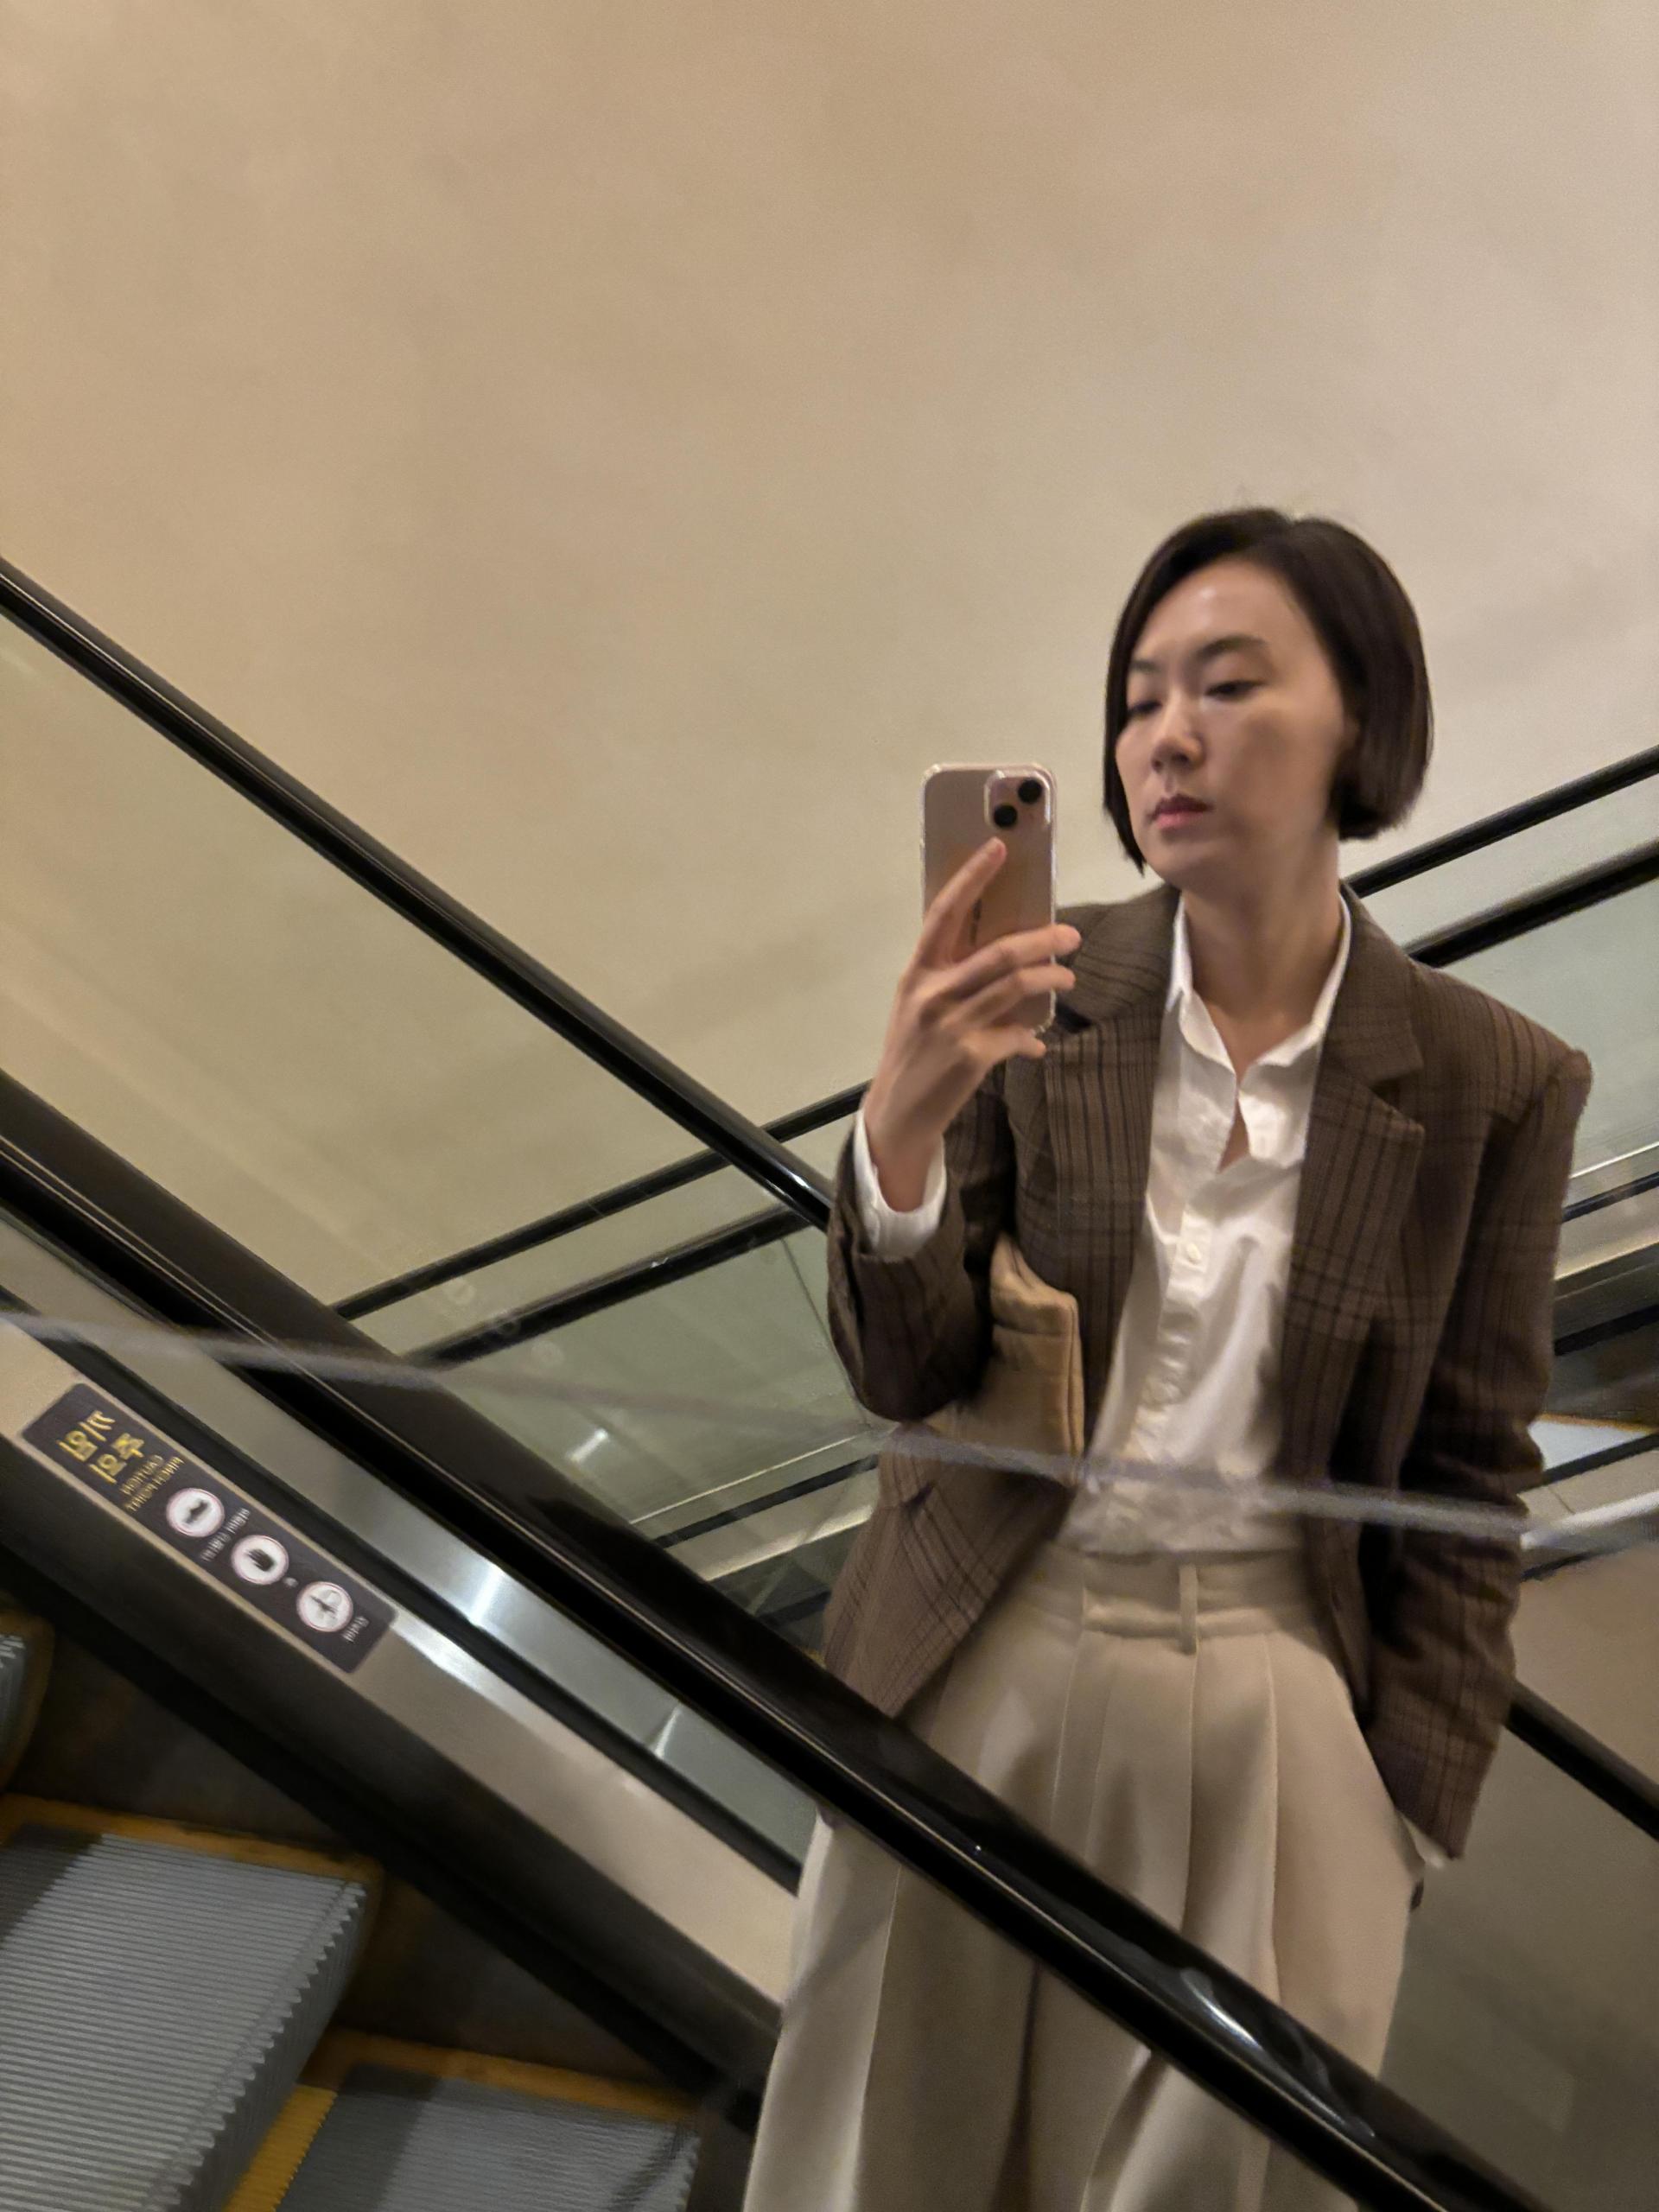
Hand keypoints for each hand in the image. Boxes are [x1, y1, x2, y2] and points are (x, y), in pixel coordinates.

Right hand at [863, 840, 1079, 1207]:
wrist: (898, 1112)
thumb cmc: (912, 1053)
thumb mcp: (919, 1008)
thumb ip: (953, 980)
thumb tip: (1007, 958)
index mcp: (916, 973)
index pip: (944, 913)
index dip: (972, 878)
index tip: (998, 847)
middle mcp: (931, 993)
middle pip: (997, 953)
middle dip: (1041, 940)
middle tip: (1070, 937)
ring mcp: (951, 1025)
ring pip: (1015, 988)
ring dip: (1051, 980)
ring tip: (1068, 978)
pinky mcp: (971, 1057)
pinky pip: (1016, 1035)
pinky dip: (1031, 1037)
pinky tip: (1036, 1043)